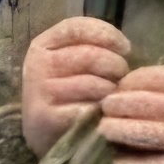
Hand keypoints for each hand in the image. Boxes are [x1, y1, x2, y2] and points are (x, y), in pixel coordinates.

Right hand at [19, 15, 132, 155]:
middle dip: (116, 66)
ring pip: (94, 83)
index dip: (107, 34)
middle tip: (122, 79)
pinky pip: (89, 108)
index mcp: (42, 46)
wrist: (43, 135)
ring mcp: (41, 92)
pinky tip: (105, 114)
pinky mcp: (48, 118)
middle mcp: (38, 65)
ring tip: (114, 96)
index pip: (77, 27)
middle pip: (91, 55)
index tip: (126, 48)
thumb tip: (125, 47)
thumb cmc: (65, 93)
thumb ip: (90, 47)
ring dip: (113, 91)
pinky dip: (103, 111)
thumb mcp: (69, 64)